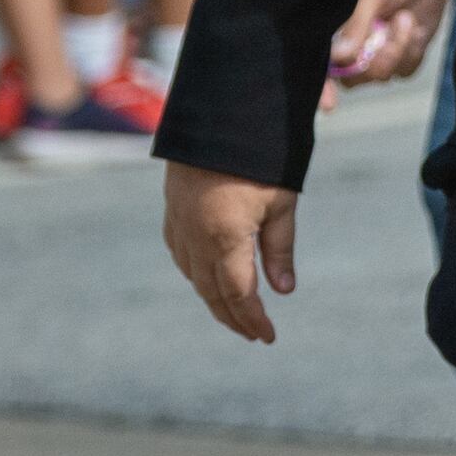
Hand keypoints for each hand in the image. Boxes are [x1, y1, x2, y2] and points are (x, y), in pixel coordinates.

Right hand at [164, 163, 299, 343]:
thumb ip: (280, 249)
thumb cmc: (259, 157)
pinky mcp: (172, 214)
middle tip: (254, 334)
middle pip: (213, 293)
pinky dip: (198, 276)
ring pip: (195, 278)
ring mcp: (179, 227)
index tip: (268, 337)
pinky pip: (183, 257)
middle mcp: (196, 239)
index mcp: (225, 239)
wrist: (216, 118)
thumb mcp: (281, 202)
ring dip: (215, 299)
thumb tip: (283, 291)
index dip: (253, 320)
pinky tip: (211, 279)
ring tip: (237, 313)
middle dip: (234, 318)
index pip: (239, 294)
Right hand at [319, 0, 455, 110]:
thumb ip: (356, 22)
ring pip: (382, 76)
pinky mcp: (401, 54)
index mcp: (330, 29)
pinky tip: (413, 27)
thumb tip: (340, 56)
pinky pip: (405, 70)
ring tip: (405, 18)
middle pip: (353, 78)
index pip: (318, 66)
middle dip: (377, 59)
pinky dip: (413, 51)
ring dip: (398, 49)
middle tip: (393, 26)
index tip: (329, 104)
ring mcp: (375, 53)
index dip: (320, 88)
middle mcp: (349, 47)